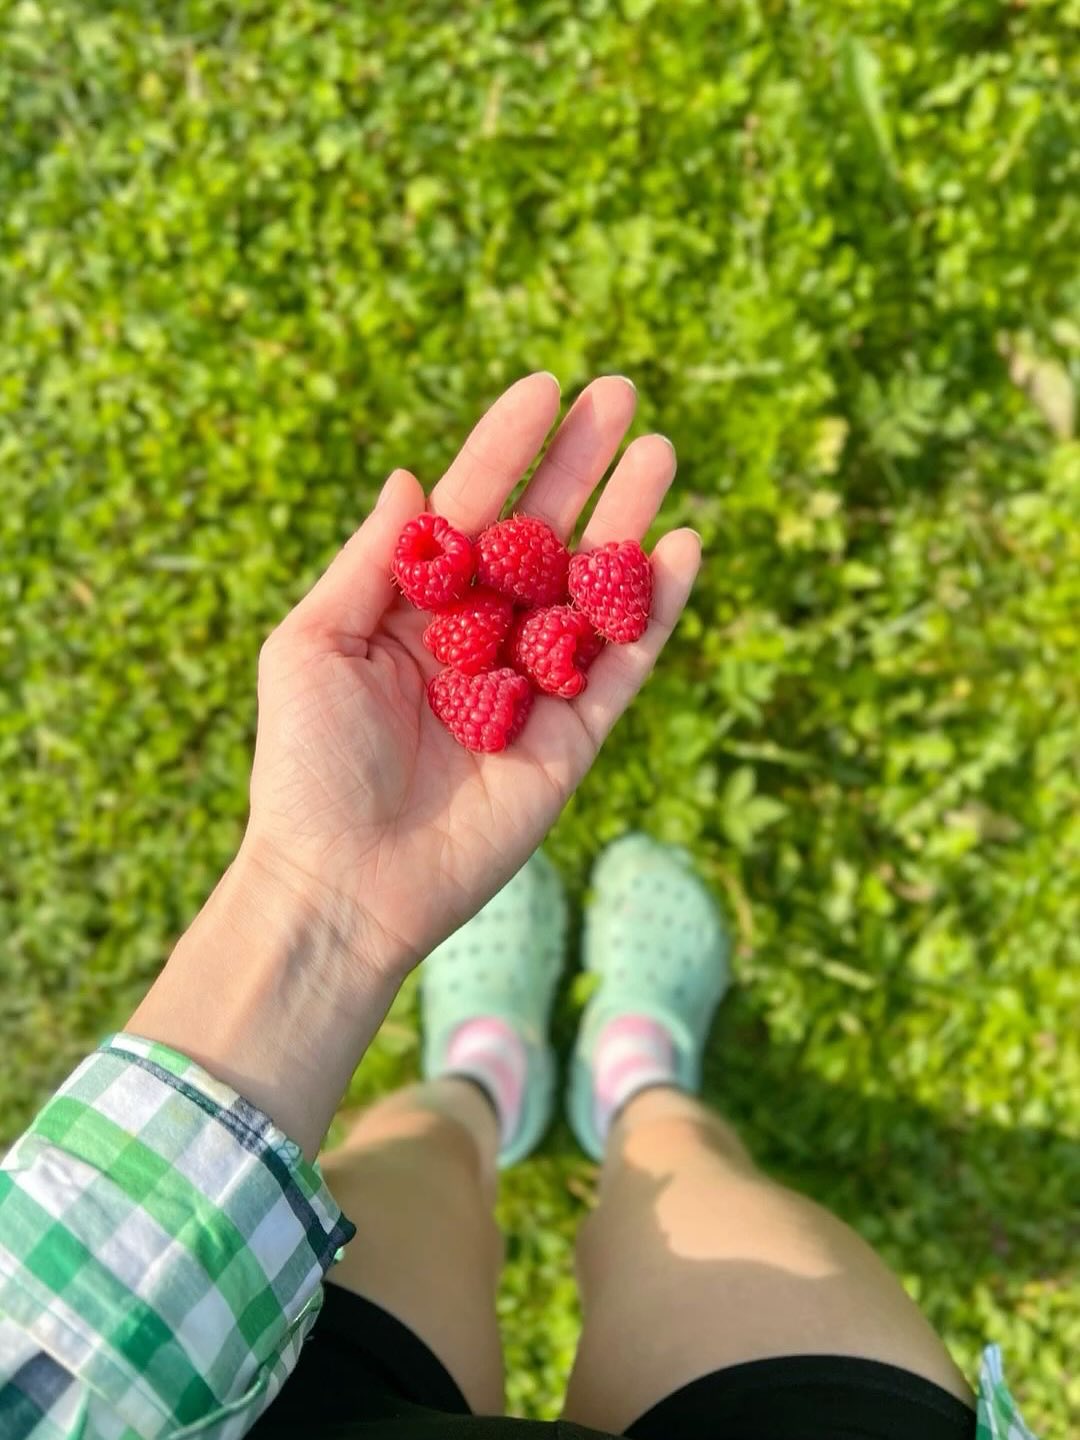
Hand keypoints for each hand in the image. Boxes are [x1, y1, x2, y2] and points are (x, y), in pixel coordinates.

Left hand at [244, 373, 700, 981]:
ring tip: (659, 453)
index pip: (472, 510)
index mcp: (414, 609)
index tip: (544, 386)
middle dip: (581, 467)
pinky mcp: (573, 738)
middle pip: (543, 535)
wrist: (341, 880)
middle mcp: (479, 638)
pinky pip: (623, 665)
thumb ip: (374, 560)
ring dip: (627, 521)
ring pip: (590, 588)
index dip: (508, 449)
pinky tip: (680, 547)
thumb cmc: (307, 763)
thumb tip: (412, 474)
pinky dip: (655, 609)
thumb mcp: (314, 642)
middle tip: (622, 396)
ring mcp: (531, 687)